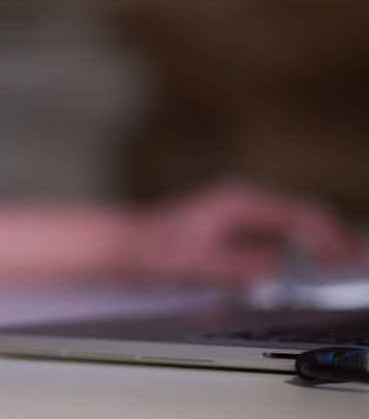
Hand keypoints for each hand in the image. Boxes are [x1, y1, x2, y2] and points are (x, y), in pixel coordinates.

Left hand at [128, 182, 365, 286]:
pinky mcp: (232, 229)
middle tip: (359, 259)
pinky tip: (308, 263)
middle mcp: (241, 203)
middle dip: (334, 236)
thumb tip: (274, 267)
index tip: (351, 255)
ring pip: (291, 224)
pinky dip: (298, 246)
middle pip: (301, 215)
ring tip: (345, 261)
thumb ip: (237, 264)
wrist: (125, 245)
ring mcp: (237, 214)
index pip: (298, 215)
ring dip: (319, 241)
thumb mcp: (197, 261)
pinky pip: (276, 234)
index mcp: (238, 203)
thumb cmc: (153, 248)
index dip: (329, 235)